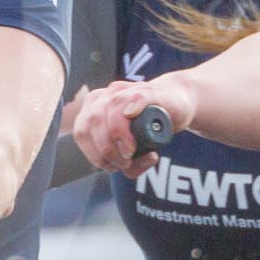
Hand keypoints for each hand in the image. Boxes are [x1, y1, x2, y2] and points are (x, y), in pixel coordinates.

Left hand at [73, 76, 195, 176]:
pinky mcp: (148, 92)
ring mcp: (126, 92)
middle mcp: (106, 96)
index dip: (93, 154)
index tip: (111, 167)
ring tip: (131, 152)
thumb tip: (129, 166)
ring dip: (118, 137)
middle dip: (106, 149)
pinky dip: (131, 108)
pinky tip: (132, 117)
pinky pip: (135, 98)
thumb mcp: (137, 148)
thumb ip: (130, 163)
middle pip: (93, 122)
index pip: (82, 131)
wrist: (178, 101)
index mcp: (94, 108)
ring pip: (111, 111)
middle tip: (124, 162)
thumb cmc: (150, 126)